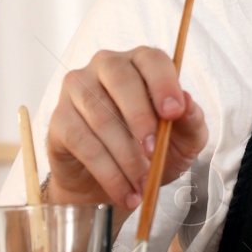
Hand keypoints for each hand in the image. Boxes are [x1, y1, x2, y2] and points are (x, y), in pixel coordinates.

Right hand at [44, 47, 207, 213]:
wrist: (117, 184)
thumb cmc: (152, 151)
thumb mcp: (184, 140)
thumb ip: (191, 121)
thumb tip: (187, 102)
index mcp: (141, 63)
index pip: (151, 60)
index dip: (163, 83)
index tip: (173, 112)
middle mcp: (106, 66)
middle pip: (121, 79)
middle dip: (140, 117)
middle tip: (153, 152)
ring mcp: (78, 89)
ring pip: (101, 116)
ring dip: (125, 156)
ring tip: (142, 184)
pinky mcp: (60, 118)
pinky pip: (81, 140)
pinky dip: (107, 171)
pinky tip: (124, 192)